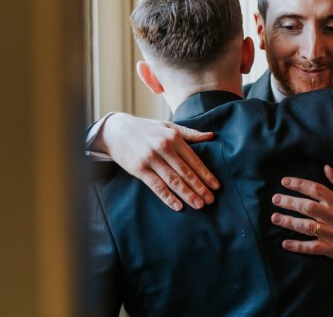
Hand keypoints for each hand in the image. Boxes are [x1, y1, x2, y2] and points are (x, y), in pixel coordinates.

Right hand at [94, 113, 219, 210]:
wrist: (116, 130)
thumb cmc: (146, 129)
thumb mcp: (168, 126)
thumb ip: (189, 133)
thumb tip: (211, 136)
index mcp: (174, 138)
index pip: (194, 160)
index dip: (206, 174)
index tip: (216, 186)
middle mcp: (164, 148)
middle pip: (186, 172)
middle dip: (200, 187)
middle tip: (211, 200)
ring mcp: (151, 159)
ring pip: (173, 180)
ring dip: (187, 194)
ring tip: (199, 204)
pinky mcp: (139, 169)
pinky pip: (156, 186)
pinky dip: (168, 197)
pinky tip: (178, 206)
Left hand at [271, 165, 332, 258]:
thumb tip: (326, 167)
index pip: (315, 189)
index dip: (299, 184)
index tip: (284, 182)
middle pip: (308, 207)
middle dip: (290, 202)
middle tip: (275, 199)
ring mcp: (331, 233)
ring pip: (307, 227)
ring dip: (289, 222)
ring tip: (275, 217)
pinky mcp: (330, 248)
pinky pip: (311, 247)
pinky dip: (298, 246)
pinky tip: (285, 243)